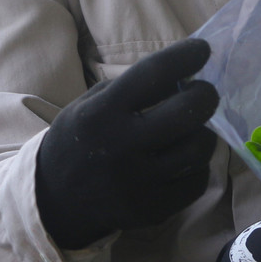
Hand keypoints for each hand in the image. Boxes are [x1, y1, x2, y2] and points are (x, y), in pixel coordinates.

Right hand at [35, 38, 217, 249]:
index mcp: (101, 113)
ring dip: (204, 132)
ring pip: (198, 150)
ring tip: (194, 127)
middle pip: (187, 112)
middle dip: (205, 95)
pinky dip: (198, 167)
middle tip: (204, 92)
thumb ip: (132, 86)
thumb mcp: (90, 103)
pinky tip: (186, 159)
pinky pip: (196, 183)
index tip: (202, 50)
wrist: (54, 199)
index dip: (185, 57)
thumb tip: (182, 71)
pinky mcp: (151, 211)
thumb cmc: (80, 139)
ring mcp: (138, 183)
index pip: (154, 74)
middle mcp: (120, 146)